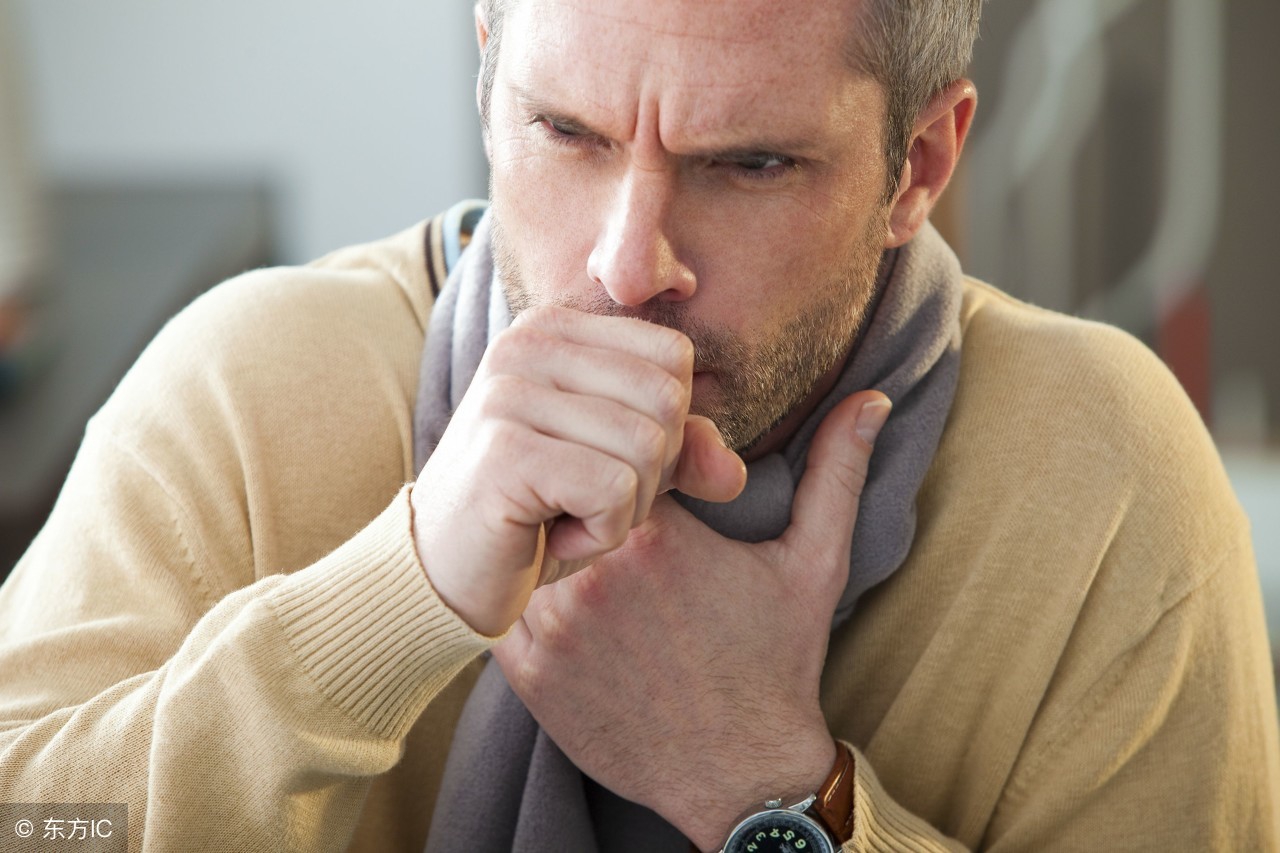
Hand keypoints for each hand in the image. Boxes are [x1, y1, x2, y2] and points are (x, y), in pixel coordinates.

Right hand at [411, 305, 746, 635]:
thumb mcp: (620, 475)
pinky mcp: (505, 452)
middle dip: (649, 474)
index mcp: (555, 329)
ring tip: (562, 518)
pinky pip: (614, 491)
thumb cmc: (533, 517)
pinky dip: (597, 535)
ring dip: (622, 511)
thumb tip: (733, 473)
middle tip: (583, 501)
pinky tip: (546, 537)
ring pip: (647, 447)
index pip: (673, 357)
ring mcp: (509, 393)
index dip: (666, 428)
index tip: (601, 463)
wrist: (439, 577)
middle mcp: (527, 343)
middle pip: (667, 400)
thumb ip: (682, 455)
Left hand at [493, 391, 890, 850]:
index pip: (615, 452)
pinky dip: (524, 594)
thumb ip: (836, 471)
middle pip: (564, 493)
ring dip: (548, 541)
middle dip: (585, 496)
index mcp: (659, 533)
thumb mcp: (815, 561)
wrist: (741, 773)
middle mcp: (594, 573)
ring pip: (526, 544)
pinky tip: (567, 606)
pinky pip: (503, 604)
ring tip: (582, 554)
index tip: (653, 484)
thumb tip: (871, 398)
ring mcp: (554, 624)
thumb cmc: (778, 662)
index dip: (631, 461)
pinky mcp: (527, 671)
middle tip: (611, 517)